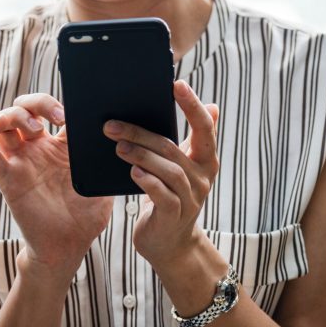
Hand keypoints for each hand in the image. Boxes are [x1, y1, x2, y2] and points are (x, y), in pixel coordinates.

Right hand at [0, 93, 113, 269]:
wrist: (68, 246)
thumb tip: (119, 137)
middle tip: (57, 116)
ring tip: (36, 127)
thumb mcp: (102, 183)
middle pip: (24, 109)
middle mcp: (37, 151)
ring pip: (3, 123)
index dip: (59, 104)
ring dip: (14, 114)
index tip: (74, 112)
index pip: (52, 112)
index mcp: (61, 148)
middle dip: (37, 102)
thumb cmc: (86, 217)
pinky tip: (0, 127)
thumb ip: (104, 161)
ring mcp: (20, 162)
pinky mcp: (6, 177)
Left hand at [103, 80, 218, 268]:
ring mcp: (191, 199)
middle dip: (142, 133)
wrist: (170, 243)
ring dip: (140, 155)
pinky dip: (147, 181)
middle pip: (173, 148)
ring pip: (168, 170)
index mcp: (205, 160)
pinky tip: (132, 172)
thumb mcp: (184, 168)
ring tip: (117, 146)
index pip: (204, 128)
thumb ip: (192, 140)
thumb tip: (213, 105)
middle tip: (112, 125)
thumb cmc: (171, 197)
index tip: (176, 84)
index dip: (192, 106)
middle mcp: (202, 178)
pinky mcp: (174, 216)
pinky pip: (162, 195)